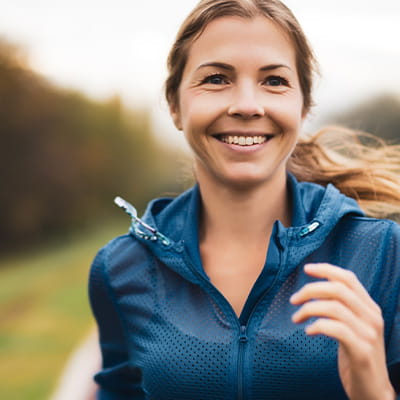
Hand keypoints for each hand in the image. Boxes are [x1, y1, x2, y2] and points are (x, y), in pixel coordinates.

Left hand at [290, 263, 395, 399]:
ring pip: (334, 307)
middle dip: (310, 289)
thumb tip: (314, 289)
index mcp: (369, 307)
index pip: (348, 278)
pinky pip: (336, 329)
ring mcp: (369, 334)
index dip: (326, 270)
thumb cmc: (355, 353)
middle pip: (338, 289)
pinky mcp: (362, 351)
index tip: (306, 269)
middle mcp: (372, 317)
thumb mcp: (351, 325)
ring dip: (309, 309)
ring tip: (296, 318)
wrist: (372, 390)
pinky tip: (308, 331)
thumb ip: (340, 307)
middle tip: (293, 299)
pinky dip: (318, 326)